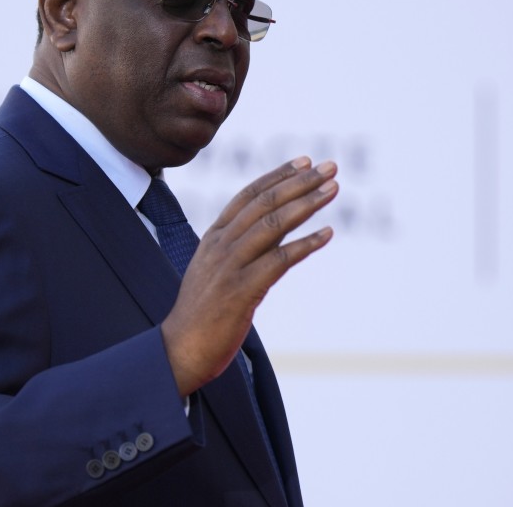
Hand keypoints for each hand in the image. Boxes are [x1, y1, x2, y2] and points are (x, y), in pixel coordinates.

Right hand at [161, 157, 337, 395]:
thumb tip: (272, 234)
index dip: (277, 175)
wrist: (179, 350)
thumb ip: (237, 250)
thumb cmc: (200, 315)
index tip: (304, 161)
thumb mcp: (214, 272)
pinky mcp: (241, 291)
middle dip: (299, 182)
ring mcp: (229, 267)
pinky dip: (305, 244)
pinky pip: (278, 260)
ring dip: (306, 203)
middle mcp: (220, 246)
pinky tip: (327, 234)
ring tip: (333, 189)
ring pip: (272, 224)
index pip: (247, 195)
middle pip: (263, 203)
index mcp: (213, 239)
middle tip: (329, 167)